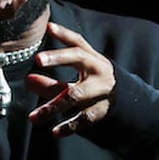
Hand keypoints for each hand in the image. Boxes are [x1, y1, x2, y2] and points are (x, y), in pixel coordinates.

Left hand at [26, 21, 115, 136]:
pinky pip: (85, 117)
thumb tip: (28, 80)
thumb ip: (51, 82)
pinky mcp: (103, 109)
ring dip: (53, 106)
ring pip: (75, 94)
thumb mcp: (76, 82)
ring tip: (33, 117)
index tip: (49, 27)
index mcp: (92, 59)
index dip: (64, 34)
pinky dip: (70, 126)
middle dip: (58, 58)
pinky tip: (55, 131)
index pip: (78, 43)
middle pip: (78, 59)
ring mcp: (102, 90)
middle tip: (38, 59)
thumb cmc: (93, 87)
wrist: (130, 105)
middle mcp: (98, 71)